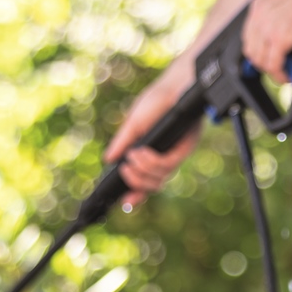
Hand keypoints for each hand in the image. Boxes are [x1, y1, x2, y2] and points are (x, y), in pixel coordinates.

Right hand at [104, 64, 201, 208]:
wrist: (174, 89)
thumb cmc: (155, 102)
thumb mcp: (133, 124)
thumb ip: (122, 143)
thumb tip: (108, 159)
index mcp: (149, 155)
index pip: (144, 182)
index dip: (136, 194)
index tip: (125, 202)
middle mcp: (162, 159)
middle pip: (152, 186)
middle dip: (136, 184)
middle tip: (125, 170)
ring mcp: (173, 156)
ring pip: (159, 179)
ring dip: (142, 170)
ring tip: (133, 156)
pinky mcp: (184, 151)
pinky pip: (167, 166)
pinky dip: (151, 162)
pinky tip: (142, 152)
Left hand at [241, 0, 291, 82]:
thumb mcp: (282, 3)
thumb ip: (276, 18)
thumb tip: (280, 36)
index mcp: (258, 8)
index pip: (248, 38)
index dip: (256, 53)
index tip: (264, 59)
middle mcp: (259, 18)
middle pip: (252, 53)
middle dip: (262, 65)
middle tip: (275, 69)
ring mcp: (268, 29)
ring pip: (261, 62)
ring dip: (271, 73)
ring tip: (282, 74)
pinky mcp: (280, 39)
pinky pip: (273, 66)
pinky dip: (279, 75)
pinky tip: (286, 76)